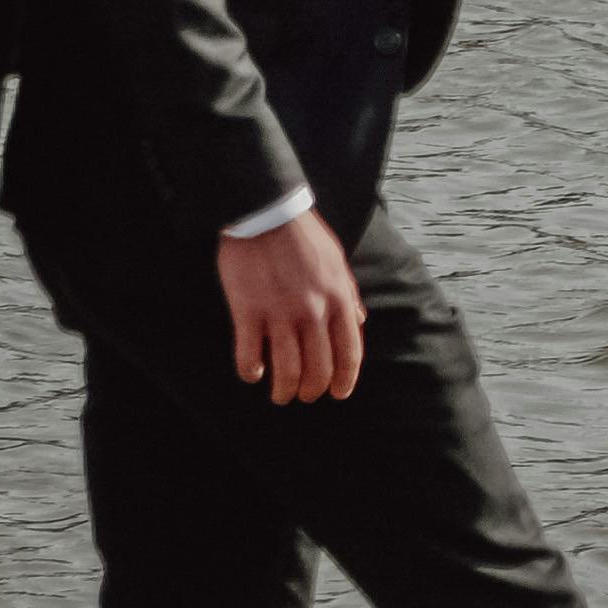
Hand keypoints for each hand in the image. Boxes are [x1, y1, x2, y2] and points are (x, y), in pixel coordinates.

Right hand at [216, 208, 366, 405]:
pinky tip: (252, 374)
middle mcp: (312, 312)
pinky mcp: (247, 310)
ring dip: (284, 390)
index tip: (338, 393)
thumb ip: (349, 294)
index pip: (349, 354)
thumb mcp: (337, 261)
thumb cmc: (303, 235)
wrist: (266, 211)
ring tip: (280, 396)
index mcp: (337, 300)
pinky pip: (249, 353)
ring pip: (286, 369)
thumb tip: (360, 320)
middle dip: (312, 390)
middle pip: (317, 369)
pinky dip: (251, 370)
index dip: (345, 380)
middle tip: (305, 396)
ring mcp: (279, 313)